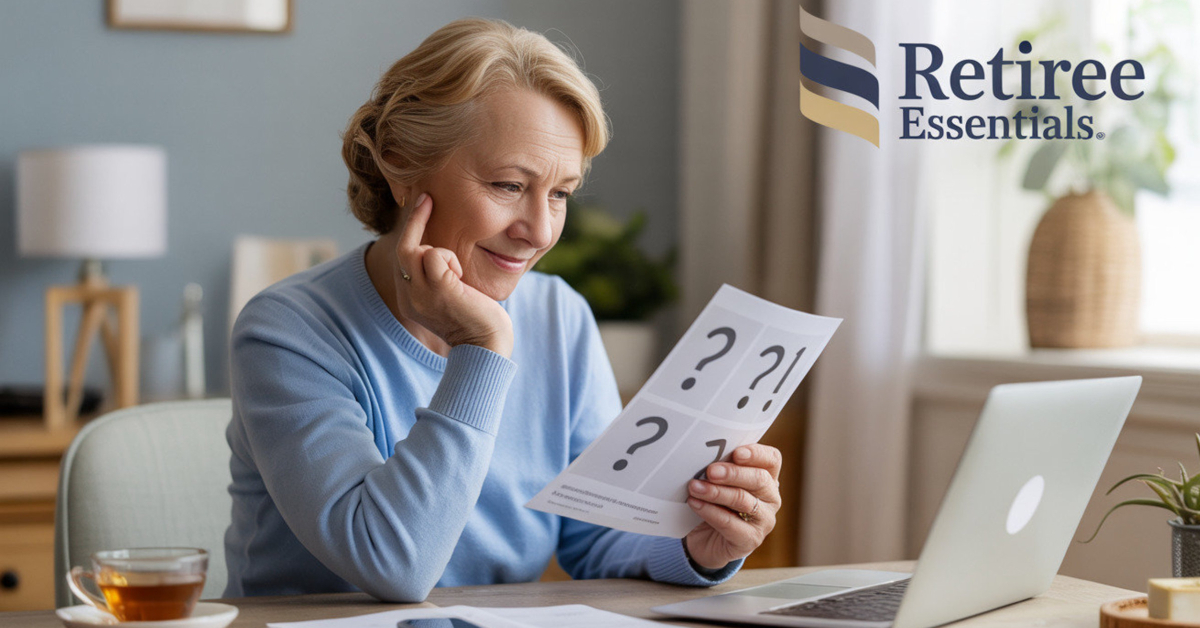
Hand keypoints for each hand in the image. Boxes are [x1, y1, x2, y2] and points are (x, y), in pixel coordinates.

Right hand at [393, 193, 513, 356]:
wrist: (488, 347)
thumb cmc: (479, 320)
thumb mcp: (452, 295)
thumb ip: (442, 276)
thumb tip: (445, 253)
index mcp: (411, 300)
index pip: (402, 258)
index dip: (411, 230)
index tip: (422, 204)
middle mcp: (410, 298)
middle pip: (403, 250)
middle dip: (415, 222)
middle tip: (427, 199)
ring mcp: (421, 295)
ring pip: (415, 251)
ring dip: (439, 250)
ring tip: (457, 270)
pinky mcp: (438, 290)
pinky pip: (434, 256)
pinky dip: (449, 258)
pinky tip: (461, 275)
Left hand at [684, 444, 781, 570]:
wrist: (706, 538)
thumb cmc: (715, 502)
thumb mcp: (719, 481)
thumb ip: (720, 468)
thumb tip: (704, 455)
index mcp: (767, 476)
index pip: (771, 459)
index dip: (756, 454)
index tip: (737, 453)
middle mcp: (771, 498)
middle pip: (759, 479)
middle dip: (733, 473)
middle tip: (710, 471)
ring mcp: (764, 520)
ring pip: (743, 501)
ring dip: (716, 492)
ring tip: (695, 487)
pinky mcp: (751, 539)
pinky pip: (730, 524)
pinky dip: (710, 512)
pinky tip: (695, 504)